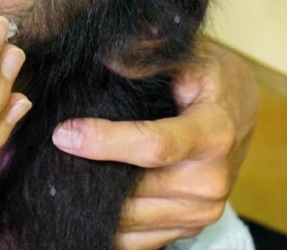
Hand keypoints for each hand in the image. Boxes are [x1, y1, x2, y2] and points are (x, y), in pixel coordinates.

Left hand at [52, 40, 257, 249]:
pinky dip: (106, 225)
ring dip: (93, 202)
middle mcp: (212, 180)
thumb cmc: (206, 78)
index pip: (154, 146)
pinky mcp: (189, 228)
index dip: (105, 142)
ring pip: (132, 220)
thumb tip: (106, 57)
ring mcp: (202, 211)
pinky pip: (140, 240)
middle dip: (88, 175)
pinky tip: (80, 202)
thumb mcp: (184, 56)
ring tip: (59, 176)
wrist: (237, 113)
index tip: (63, 133)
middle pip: (137, 192)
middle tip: (49, 156)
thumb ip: (146, 56)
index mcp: (213, 133)